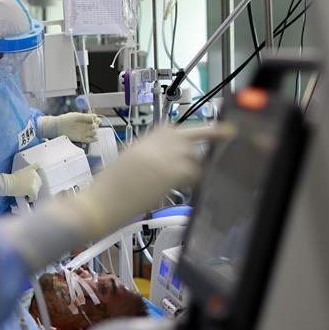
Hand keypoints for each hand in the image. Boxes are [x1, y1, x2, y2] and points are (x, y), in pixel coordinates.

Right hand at [7, 163, 41, 201]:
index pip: (38, 166)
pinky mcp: (33, 190)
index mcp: (32, 169)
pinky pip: (34, 197)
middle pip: (39, 182)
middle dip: (33, 186)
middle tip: (26, 189)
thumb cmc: (11, 179)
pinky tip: (26, 198)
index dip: (38, 170)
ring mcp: (34, 183)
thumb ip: (27, 173)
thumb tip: (29, 181)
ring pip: (37, 190)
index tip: (34, 176)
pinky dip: (30, 198)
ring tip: (24, 193)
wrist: (8, 183)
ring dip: (32, 193)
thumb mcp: (21, 171)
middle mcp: (35, 175)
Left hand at [40, 113, 99, 142]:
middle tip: (93, 125)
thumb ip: (86, 117)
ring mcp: (84, 132)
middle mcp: (86, 126)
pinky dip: (94, 139)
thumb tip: (94, 116)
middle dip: (96, 126)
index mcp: (86, 119)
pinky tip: (95, 138)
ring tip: (91, 130)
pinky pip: (90, 140)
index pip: (95, 120)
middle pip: (96, 126)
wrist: (59, 127)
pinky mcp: (82, 138)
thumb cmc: (66, 119)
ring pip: (94, 133)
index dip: (97, 120)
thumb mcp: (76, 116)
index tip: (97, 120)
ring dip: (95, 132)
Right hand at [70, 124, 234, 237]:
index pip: (172, 128)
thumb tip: (162, 160)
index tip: (203, 131)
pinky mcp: (172, 172)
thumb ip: (147, 155)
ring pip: (196, 155)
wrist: (100, 201)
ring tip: (193, 177)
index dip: (190, 130)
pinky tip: (187, 188)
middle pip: (192, 134)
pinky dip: (195, 180)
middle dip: (211, 135)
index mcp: (144, 140)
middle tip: (228, 133)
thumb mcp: (126, 161)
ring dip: (198, 165)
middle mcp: (156, 143)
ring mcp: (166, 156)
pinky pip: (195, 173)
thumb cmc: (107, 187)